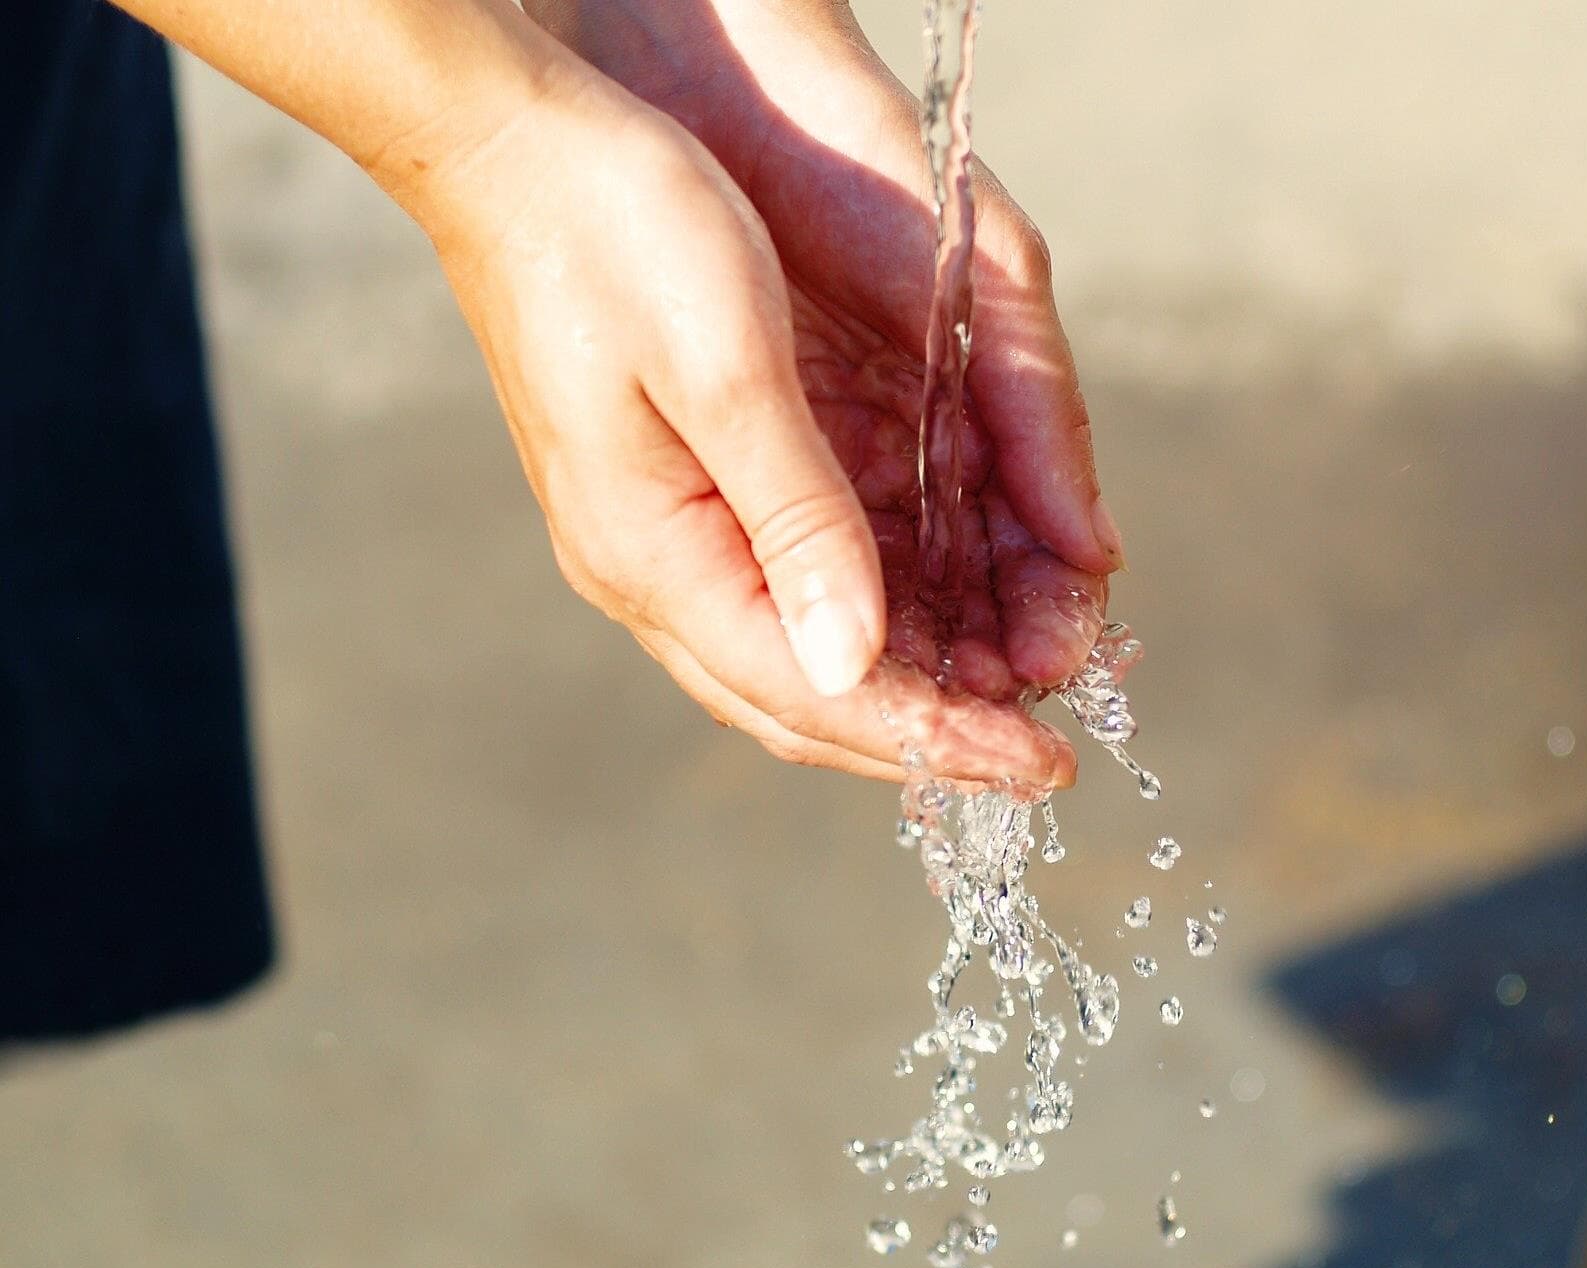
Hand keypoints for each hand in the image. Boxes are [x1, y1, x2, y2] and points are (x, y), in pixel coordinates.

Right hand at [514, 0, 1125, 782]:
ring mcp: (655, 538)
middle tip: (1038, 756)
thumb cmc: (615, 228)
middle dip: (928, 737)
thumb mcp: (728, 369)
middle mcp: (649, 569)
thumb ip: (797, 521)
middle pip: (804, 702)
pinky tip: (939, 619)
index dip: (934, 739)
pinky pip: (784, 596)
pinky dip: (871, 623)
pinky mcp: (677, 496)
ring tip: (1010, 696)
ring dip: (906, 687)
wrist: (511, 145)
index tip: (1040, 767)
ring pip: (795, 659)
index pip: (814, 693)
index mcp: (655, 553)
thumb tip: (855, 664)